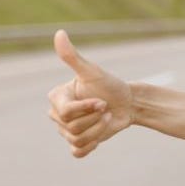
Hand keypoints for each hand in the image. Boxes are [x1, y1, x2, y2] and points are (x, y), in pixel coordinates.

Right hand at [46, 30, 134, 157]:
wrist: (127, 102)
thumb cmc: (110, 84)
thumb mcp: (92, 71)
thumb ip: (72, 56)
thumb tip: (59, 33)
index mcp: (57, 98)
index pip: (65, 113)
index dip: (86, 109)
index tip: (102, 101)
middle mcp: (57, 115)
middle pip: (71, 128)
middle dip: (95, 119)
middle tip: (105, 108)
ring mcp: (66, 130)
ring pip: (77, 140)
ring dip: (98, 130)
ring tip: (106, 118)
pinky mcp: (78, 142)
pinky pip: (78, 152)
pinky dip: (91, 145)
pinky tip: (101, 134)